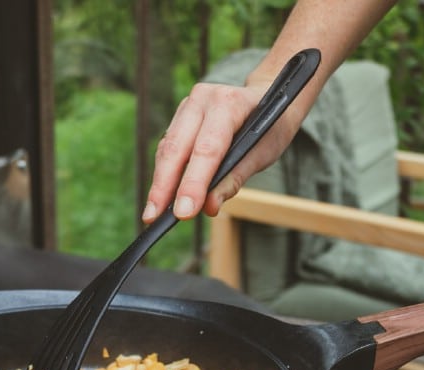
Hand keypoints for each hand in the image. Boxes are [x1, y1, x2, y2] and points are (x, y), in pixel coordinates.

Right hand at [141, 77, 302, 222]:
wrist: (268, 99)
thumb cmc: (270, 128)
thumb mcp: (263, 154)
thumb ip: (235, 179)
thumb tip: (209, 207)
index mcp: (229, 103)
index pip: (207, 149)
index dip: (193, 183)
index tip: (183, 212)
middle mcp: (203, 99)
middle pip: (177, 148)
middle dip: (164, 186)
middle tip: (154, 217)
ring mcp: (188, 106)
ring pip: (167, 148)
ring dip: (159, 182)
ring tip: (153, 212)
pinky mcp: (179, 117)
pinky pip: (167, 148)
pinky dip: (164, 173)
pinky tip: (160, 196)